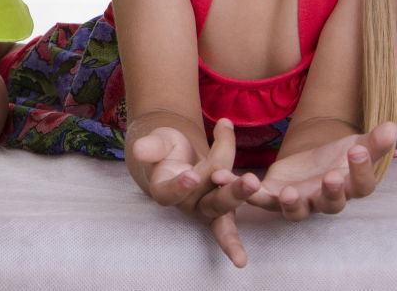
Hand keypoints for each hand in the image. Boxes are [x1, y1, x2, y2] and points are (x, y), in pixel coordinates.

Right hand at [133, 119, 258, 267]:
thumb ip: (151, 147)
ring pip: (227, 206)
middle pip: (211, 203)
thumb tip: (139, 150)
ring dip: (243, 195)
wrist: (176, 154)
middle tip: (250, 181)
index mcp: (165, 191)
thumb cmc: (164, 148)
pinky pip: (233, 218)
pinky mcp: (223, 207)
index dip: (181, 186)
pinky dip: (242, 224)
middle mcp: (187, 205)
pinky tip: (244, 253)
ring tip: (257, 181)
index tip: (191, 176)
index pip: (171, 192)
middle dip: (231, 193)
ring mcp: (207, 209)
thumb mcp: (158, 142)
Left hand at [247, 121, 396, 219]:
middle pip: (332, 203)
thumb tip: (394, 124)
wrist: (312, 163)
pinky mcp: (273, 197)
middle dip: (332, 191)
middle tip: (332, 177)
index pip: (362, 185)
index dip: (361, 170)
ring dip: (291, 203)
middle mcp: (325, 200)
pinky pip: (259, 199)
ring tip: (287, 192)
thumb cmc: (339, 158)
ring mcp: (299, 201)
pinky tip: (230, 178)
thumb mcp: (356, 145)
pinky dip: (245, 191)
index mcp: (349, 187)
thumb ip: (374, 140)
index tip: (358, 149)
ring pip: (296, 211)